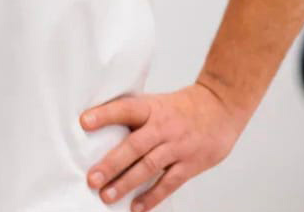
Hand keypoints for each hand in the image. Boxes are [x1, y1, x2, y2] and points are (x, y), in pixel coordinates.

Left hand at [79, 83, 247, 211]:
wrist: (220, 107)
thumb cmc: (181, 106)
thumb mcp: (156, 102)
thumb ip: (134, 116)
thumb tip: (101, 129)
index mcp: (151, 107)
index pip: (125, 108)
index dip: (105, 114)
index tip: (84, 121)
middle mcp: (163, 127)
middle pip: (135, 145)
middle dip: (112, 163)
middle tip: (92, 178)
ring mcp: (177, 147)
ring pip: (149, 167)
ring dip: (127, 183)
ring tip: (107, 195)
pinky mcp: (190, 164)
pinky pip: (169, 183)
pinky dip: (152, 197)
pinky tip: (137, 207)